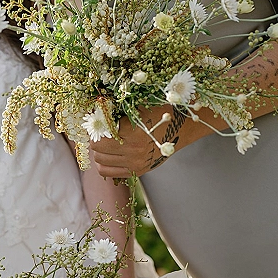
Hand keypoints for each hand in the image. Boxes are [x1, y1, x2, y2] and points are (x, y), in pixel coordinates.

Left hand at [91, 106, 207, 177]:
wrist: (181, 127)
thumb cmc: (161, 111)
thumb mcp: (140, 105)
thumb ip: (118, 110)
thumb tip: (95, 112)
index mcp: (135, 133)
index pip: (101, 133)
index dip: (95, 125)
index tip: (96, 119)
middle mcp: (134, 151)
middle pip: (98, 148)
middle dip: (95, 137)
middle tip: (98, 130)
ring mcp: (135, 164)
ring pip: (100, 161)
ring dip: (98, 150)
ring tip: (103, 141)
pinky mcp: (136, 171)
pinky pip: (107, 172)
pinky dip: (103, 163)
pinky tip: (108, 153)